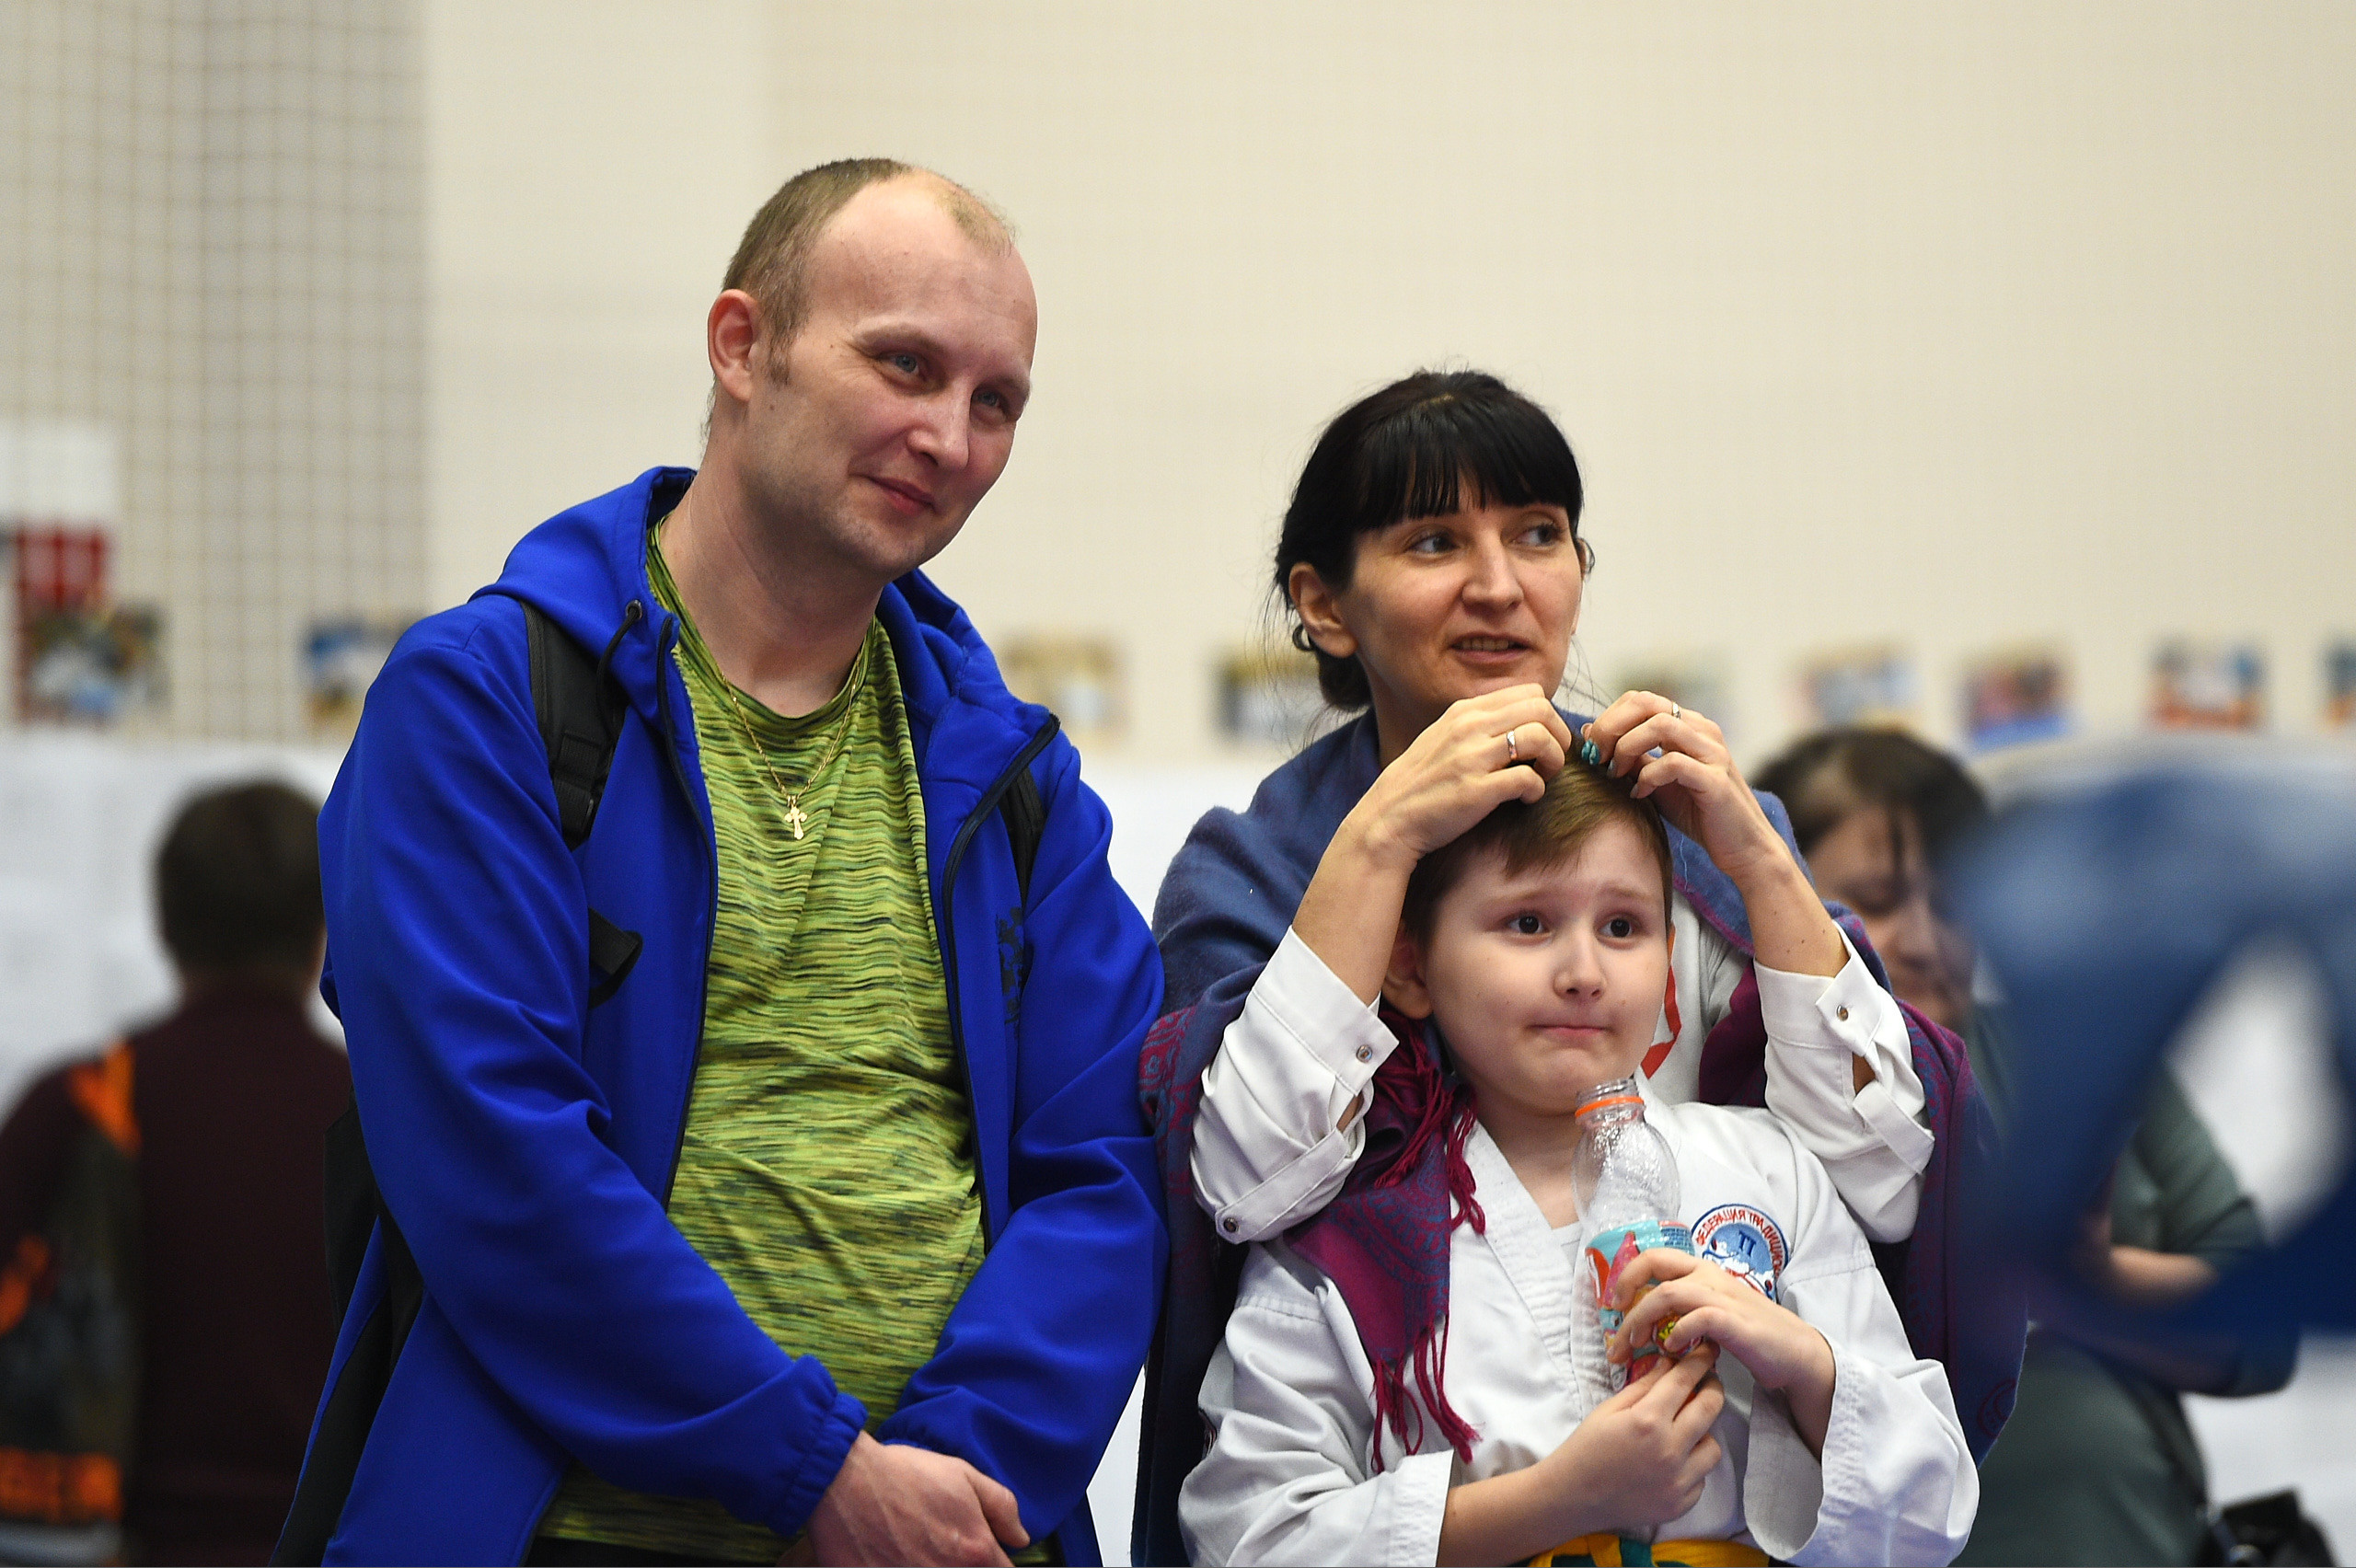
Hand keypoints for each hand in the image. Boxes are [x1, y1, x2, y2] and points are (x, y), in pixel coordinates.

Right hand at [804, 1432, 1027, 1566]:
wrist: (844, 1482)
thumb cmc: (905, 1474)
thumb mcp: (963, 1475)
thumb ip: (1001, 1507)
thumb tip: (1020, 1539)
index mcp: (974, 1550)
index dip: (996, 1564)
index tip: (983, 1557)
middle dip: (965, 1566)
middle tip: (946, 1547)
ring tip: (920, 1552)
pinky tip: (899, 1560)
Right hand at [1300, 686, 1572, 1002]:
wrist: (1387, 822)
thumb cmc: (1420, 787)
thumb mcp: (1443, 740)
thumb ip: (1477, 727)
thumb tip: (1521, 723)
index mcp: (1463, 712)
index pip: (1528, 692)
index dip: (1547, 716)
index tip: (1544, 741)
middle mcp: (1468, 727)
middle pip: (1541, 708)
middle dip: (1558, 734)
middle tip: (1551, 760)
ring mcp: (1472, 757)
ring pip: (1540, 736)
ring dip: (1553, 759)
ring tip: (1542, 777)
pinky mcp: (1476, 790)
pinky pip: (1528, 778)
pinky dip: (1536, 790)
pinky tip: (1524, 799)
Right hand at [1549, 1342, 1726, 1530]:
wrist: (1574, 1496)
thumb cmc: (1587, 1447)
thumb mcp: (1609, 1409)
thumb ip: (1644, 1386)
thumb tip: (1669, 1363)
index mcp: (1647, 1420)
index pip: (1684, 1380)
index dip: (1700, 1360)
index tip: (1709, 1350)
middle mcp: (1669, 1449)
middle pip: (1710, 1408)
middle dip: (1713, 1388)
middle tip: (1708, 1383)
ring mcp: (1678, 1480)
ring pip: (1713, 1446)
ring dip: (1702, 1434)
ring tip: (1683, 1432)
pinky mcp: (1681, 1503)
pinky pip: (1701, 1477)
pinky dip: (1691, 1466)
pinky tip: (1671, 1463)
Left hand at [1584, 691, 1846, 980]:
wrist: (1741, 848)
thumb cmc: (1698, 813)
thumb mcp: (1654, 781)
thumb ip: (1630, 756)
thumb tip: (1590, 731)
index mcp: (1689, 726)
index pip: (1641, 700)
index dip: (1609, 718)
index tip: (1592, 748)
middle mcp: (1703, 731)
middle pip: (1647, 704)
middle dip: (1611, 727)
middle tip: (1595, 756)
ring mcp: (1713, 752)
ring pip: (1660, 725)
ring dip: (1627, 747)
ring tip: (1614, 773)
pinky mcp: (1715, 779)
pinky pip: (1673, 763)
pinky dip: (1647, 776)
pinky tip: (1639, 794)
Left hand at [1609, 1250, 1835, 1454]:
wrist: (1794, 1352)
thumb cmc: (1750, 1333)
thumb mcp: (1712, 1312)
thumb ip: (1684, 1310)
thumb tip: (1645, 1324)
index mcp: (1702, 1271)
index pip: (1655, 1255)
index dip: (1628, 1273)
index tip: (1615, 1303)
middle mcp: (1709, 1276)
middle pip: (1655, 1263)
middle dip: (1626, 1288)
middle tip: (1615, 1321)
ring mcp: (1722, 1296)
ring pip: (1668, 1293)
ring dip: (1643, 1318)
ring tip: (1635, 1342)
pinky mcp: (1734, 1322)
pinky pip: (1697, 1318)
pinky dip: (1678, 1333)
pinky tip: (1672, 1349)